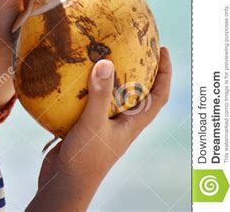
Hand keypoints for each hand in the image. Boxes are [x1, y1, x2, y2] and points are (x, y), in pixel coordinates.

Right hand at [30, 47, 171, 209]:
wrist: (64, 185)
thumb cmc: (84, 160)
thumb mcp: (92, 124)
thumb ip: (100, 95)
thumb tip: (106, 62)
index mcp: (132, 125)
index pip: (158, 96)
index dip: (165, 73)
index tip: (162, 50)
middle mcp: (121, 124)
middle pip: (139, 93)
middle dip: (139, 69)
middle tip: (133, 44)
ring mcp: (103, 126)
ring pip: (112, 96)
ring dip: (111, 76)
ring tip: (103, 52)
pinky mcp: (85, 126)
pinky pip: (88, 101)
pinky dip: (83, 87)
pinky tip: (70, 74)